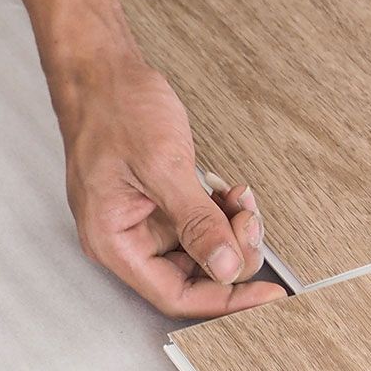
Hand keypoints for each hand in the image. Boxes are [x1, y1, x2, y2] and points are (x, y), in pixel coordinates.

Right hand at [51, 53, 285, 317]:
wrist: (103, 69)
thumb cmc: (114, 109)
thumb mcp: (161, 165)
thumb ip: (196, 221)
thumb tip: (225, 266)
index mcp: (113, 241)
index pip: (176, 295)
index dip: (226, 300)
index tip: (267, 293)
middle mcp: (126, 238)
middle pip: (194, 276)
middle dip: (232, 253)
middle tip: (251, 222)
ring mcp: (144, 221)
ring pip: (202, 250)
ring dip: (231, 230)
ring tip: (242, 201)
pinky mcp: (160, 202)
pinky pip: (201, 223)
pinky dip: (223, 212)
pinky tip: (231, 192)